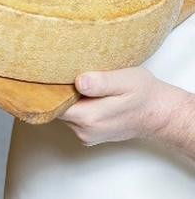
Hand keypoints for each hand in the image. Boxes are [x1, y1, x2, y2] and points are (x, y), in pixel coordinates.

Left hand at [59, 67, 189, 146]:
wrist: (159, 112)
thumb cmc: (143, 93)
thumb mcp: (125, 81)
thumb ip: (101, 82)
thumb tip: (79, 81)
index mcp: (89, 118)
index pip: (52, 105)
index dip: (45, 89)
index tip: (46, 73)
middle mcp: (84, 130)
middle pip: (56, 108)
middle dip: (56, 90)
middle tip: (63, 71)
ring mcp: (87, 134)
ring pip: (64, 112)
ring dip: (67, 97)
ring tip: (78, 80)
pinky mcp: (90, 133)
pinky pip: (73, 116)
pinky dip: (75, 104)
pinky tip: (86, 92)